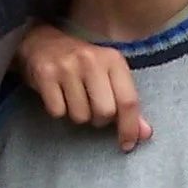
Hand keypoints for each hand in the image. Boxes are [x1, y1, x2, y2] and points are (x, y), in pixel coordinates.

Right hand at [16, 22, 149, 150]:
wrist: (42, 43)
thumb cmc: (82, 65)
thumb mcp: (109, 76)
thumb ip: (127, 104)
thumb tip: (145, 133)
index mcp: (113, 59)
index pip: (128, 101)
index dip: (130, 127)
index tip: (127, 144)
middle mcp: (91, 60)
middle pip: (105, 112)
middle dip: (100, 120)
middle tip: (93, 109)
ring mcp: (67, 66)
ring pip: (80, 116)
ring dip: (79, 115)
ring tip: (74, 99)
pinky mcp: (45, 74)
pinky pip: (58, 112)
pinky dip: (59, 111)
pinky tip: (59, 96)